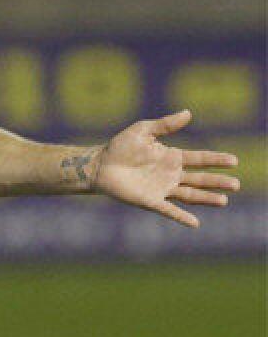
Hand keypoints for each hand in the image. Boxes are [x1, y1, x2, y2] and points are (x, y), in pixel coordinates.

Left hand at [91, 110, 239, 227]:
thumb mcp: (142, 131)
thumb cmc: (120, 147)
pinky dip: (181, 216)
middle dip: (217, 181)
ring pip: (190, 195)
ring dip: (206, 198)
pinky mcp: (150, 200)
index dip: (216, 159)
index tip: (233, 160)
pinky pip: (169, 210)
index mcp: (172, 157)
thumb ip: (165, 124)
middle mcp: (171, 174)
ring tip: (224, 200)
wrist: (100, 165)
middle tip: (236, 184)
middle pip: (200, 179)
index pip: (199, 159)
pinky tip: (195, 223)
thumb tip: (188, 113)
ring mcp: (162, 188)